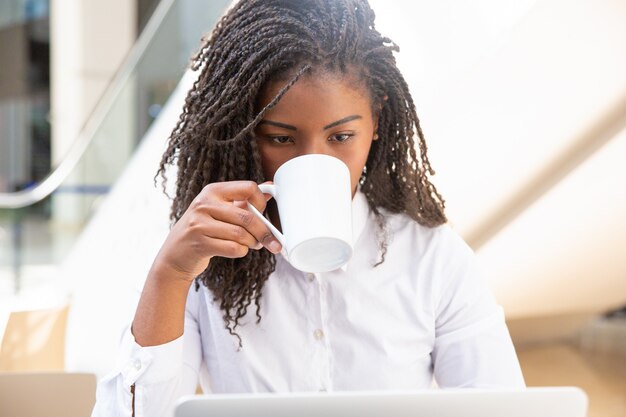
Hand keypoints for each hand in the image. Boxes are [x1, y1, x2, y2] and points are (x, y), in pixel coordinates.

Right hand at [152, 180, 281, 281]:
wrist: (175, 254)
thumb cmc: (203, 229)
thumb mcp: (218, 209)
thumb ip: (243, 199)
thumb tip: (271, 187)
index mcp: (213, 191)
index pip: (249, 188)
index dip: (261, 202)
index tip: (263, 214)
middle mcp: (204, 204)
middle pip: (247, 216)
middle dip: (263, 231)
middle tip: (270, 240)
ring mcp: (200, 224)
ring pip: (241, 234)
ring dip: (252, 243)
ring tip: (252, 244)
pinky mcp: (200, 244)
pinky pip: (233, 248)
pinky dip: (241, 251)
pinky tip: (238, 250)